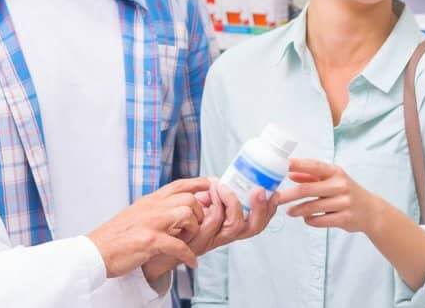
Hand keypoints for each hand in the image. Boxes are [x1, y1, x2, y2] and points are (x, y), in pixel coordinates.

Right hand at [87, 177, 209, 277]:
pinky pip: (178, 245)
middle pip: (188, 198)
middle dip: (199, 213)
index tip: (211, 185)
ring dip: (193, 230)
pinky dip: (188, 255)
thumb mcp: (135, 214)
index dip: (197, 183)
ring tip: (190, 241)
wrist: (95, 251)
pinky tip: (191, 261)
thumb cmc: (115, 237)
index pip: (178, 185)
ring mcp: (150, 223)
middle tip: (197, 227)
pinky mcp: (148, 241)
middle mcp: (151, 208)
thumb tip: (172, 208)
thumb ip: (154, 209)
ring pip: (186, 214)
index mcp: (149, 201)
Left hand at [139, 181, 283, 277]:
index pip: (255, 222)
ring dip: (232, 201)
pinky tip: (209, 192)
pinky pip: (213, 222)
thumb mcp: (193, 206)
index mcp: (226, 228)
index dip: (268, 210)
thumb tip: (216, 180)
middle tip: (261, 190)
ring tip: (223, 185)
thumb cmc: (171, 223)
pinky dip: (215, 204)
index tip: (274, 192)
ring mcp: (211, 240)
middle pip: (253, 228)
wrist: (150, 244)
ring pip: (235, 225)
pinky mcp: (197, 241)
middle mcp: (222, 236)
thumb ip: (207, 196)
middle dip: (261, 208)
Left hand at [270, 158, 398, 233]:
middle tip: (276, 198)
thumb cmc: (347, 192)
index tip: (281, 166)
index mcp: (336, 172)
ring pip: (312, 207)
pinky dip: (310, 220)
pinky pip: (320, 220)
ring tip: (289, 212)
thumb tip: (290, 173)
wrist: (371, 211)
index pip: (313, 166)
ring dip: (298, 210)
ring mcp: (344, 202)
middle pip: (307, 189)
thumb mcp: (333, 180)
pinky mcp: (345, 219)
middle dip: (289, 194)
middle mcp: (341, 185)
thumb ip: (312, 176)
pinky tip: (307, 219)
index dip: (296, 165)